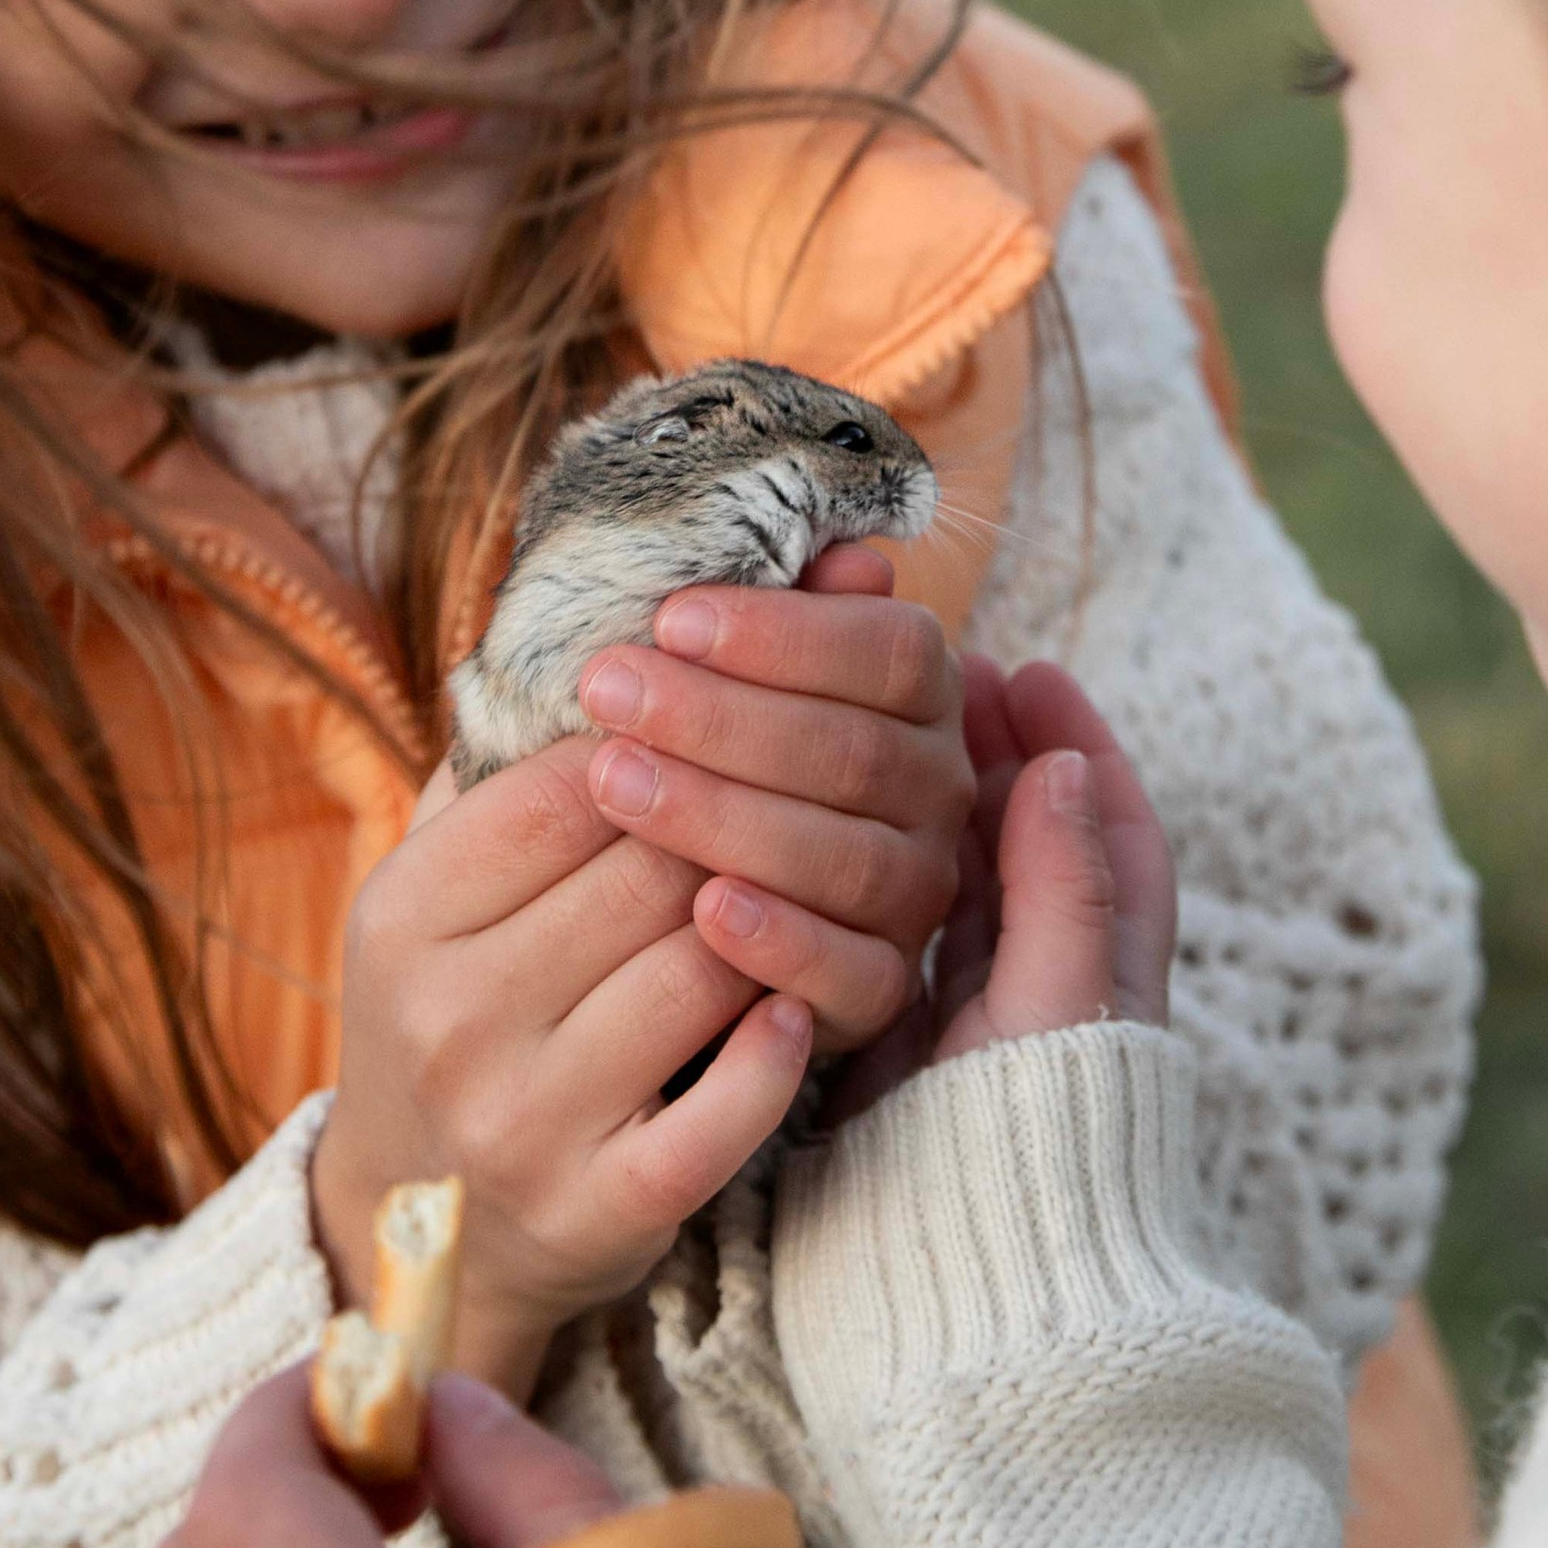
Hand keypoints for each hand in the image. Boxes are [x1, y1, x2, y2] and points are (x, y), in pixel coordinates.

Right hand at [312, 738, 814, 1400]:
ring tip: (804, 885)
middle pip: (645, 872)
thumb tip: (626, 611)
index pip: (562, 788)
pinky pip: (722, 1112)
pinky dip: (771, 1051)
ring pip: (697, 972)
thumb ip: (514, 759)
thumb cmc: (458, 1004)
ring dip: (766, 921)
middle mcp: (450, 1017)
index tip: (716, 718)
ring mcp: (524, 1119)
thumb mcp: (441, 883)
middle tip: (797, 787)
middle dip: (732, 820)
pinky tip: (791, 1004)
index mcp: (403, 916)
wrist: (418, 1226)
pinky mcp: (600, 1209)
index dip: (658, 741)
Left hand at [573, 540, 974, 1058]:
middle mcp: (938, 791)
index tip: (670, 619)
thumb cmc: (709, 754)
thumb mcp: (732, 674)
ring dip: (726, 817)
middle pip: (856, 752)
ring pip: (847, 858)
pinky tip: (702, 908)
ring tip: (614, 781)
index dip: (784, 633)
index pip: (890, 650)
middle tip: (609, 691)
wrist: (685, 910)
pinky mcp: (883, 990)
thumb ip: (782, 613)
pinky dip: (781, 940)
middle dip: (723, 718)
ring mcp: (918, 895)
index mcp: (921, 696)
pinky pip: (851, 973)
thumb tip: (851, 557)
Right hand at [835, 657, 1176, 1120]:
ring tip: (859, 731)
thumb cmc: (1041, 1151)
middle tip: (929, 677)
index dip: (1071, 738)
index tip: (1026, 669)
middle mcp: (1044, 983)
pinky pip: (869, 945)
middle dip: (975, 753)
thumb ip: (1067, 885)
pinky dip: (841, 890)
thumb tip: (1061, 764)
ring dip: (905, 806)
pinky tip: (806, 841)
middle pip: (1015, 838)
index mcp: (1110, 963)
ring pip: (938, 881)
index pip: (1107, 821)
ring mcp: (968, 1021)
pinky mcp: (894, 1058)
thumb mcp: (1066, 1004)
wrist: (979, 1297)